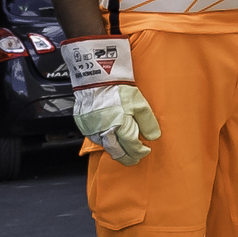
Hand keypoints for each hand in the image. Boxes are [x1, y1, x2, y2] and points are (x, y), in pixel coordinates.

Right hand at [62, 38, 161, 164]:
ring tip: (124, 150)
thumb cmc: (117, 88)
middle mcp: (104, 131)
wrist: (96, 78)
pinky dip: (104, 142)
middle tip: (135, 158)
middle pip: (117, 152)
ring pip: (105, 147)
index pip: (132, 147)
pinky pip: (95, 139)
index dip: (140, 152)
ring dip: (116, 151)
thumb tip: (153, 137)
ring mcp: (92, 129)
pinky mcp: (84, 125)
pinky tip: (110, 139)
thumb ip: (148, 123)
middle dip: (128, 158)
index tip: (145, 151)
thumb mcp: (140, 104)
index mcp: (119, 126)